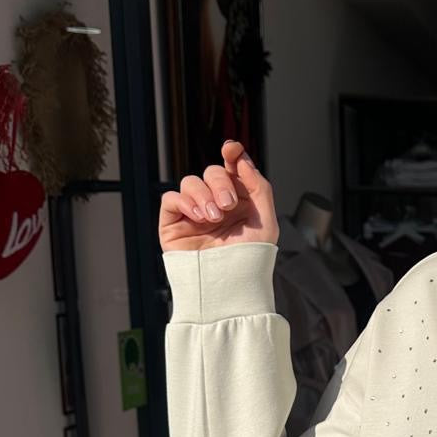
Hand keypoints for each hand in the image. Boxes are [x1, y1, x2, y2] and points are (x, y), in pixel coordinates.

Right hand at [158, 140, 279, 252]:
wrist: (229, 287)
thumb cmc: (250, 260)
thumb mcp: (265, 222)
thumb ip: (258, 187)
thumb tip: (242, 158)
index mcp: (239, 202)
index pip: (233, 168)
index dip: (232, 153)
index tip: (231, 149)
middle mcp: (216, 204)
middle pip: (212, 172)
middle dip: (220, 183)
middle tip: (227, 206)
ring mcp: (193, 213)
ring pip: (191, 182)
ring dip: (203, 195)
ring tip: (214, 218)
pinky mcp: (173, 223)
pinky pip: (172, 198)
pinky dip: (185, 202)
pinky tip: (198, 218)